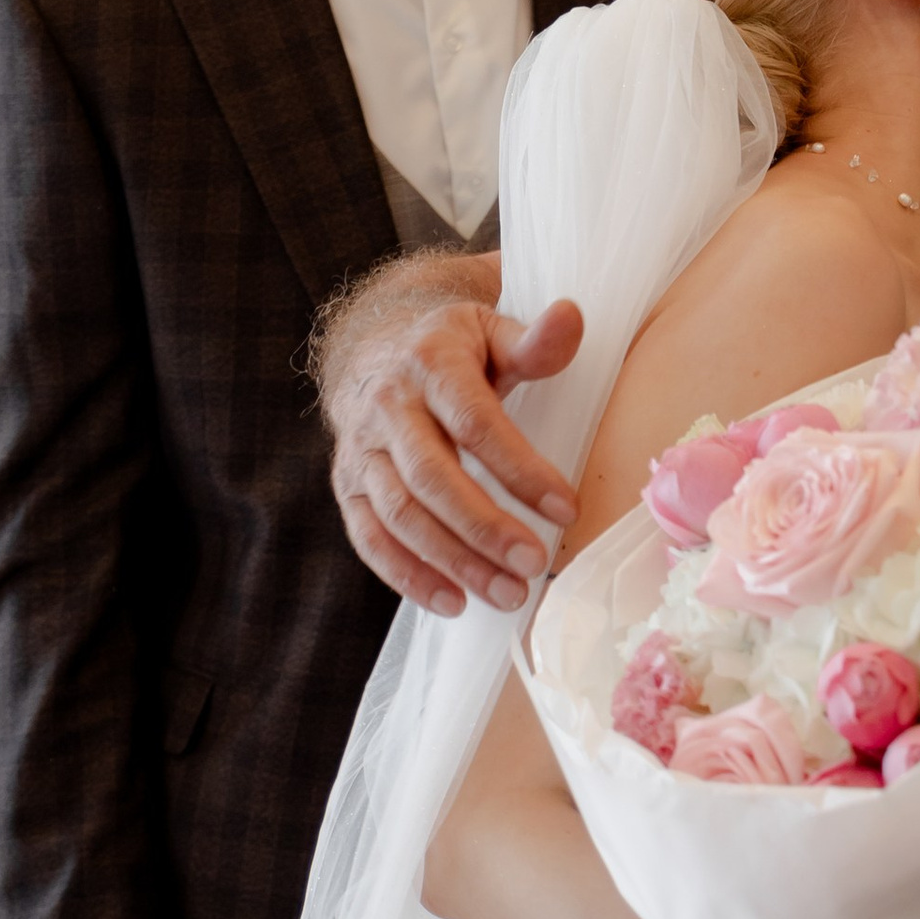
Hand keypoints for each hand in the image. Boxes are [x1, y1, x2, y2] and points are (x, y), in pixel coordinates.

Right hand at [318, 261, 581, 612]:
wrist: (377, 348)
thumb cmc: (455, 349)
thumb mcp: (494, 330)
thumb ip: (535, 341)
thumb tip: (572, 317)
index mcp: (431, 362)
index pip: (477, 424)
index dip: (521, 471)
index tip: (567, 511)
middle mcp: (387, 406)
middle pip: (432, 477)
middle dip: (484, 528)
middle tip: (533, 567)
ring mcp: (362, 448)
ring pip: (400, 514)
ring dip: (452, 561)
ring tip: (505, 594)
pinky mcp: (347, 485)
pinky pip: (370, 537)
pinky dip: (406, 574)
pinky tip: (451, 601)